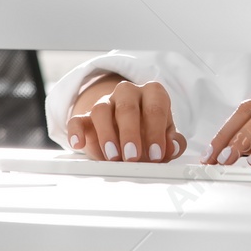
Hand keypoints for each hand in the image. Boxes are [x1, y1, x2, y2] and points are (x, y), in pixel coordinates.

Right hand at [66, 77, 184, 162]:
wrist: (127, 126)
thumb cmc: (151, 129)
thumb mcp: (166, 135)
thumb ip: (174, 142)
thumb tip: (173, 147)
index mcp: (153, 93)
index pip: (155, 108)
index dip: (156, 132)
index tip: (156, 155)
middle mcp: (128, 93)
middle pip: (127, 107)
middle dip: (130, 134)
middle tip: (133, 157)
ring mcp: (105, 102)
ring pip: (101, 111)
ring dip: (107, 135)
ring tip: (113, 157)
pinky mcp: (85, 116)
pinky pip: (77, 119)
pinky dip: (76, 132)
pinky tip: (80, 145)